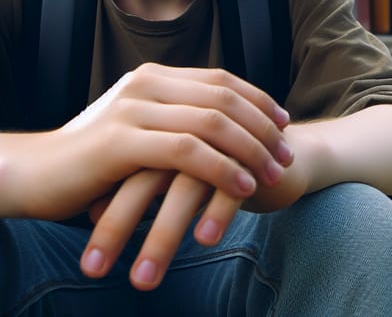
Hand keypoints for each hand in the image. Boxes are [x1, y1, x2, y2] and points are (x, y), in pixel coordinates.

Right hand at [2, 63, 291, 220]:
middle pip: (225, 98)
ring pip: (212, 122)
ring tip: (273, 174)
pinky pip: (188, 152)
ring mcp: (134, 108)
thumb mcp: (142, 127)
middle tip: (286, 155)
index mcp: (156, 75)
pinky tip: (243, 187)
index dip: (259, 100)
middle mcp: (148, 82)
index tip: (284, 123)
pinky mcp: (122, 142)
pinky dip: (222, 168)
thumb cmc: (95, 156)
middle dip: (263, 127)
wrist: (34, 172)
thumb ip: (177, 118)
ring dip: (251, 150)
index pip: (223, 79)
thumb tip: (225, 127)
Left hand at [82, 125, 313, 289]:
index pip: (121, 171)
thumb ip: (138, 184)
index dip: (103, 213)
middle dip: (118, 227)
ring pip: (184, 187)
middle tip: (94, 271)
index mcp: (163, 132)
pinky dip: (216, 213)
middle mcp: (186, 135)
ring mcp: (220, 144)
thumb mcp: (174, 172)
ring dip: (162, 235)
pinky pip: (230, 187)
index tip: (89, 262)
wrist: (282, 149)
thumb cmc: (218, 163)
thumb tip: (89, 211)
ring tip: (143, 279)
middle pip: (145, 178)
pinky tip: (203, 241)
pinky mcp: (252, 157)